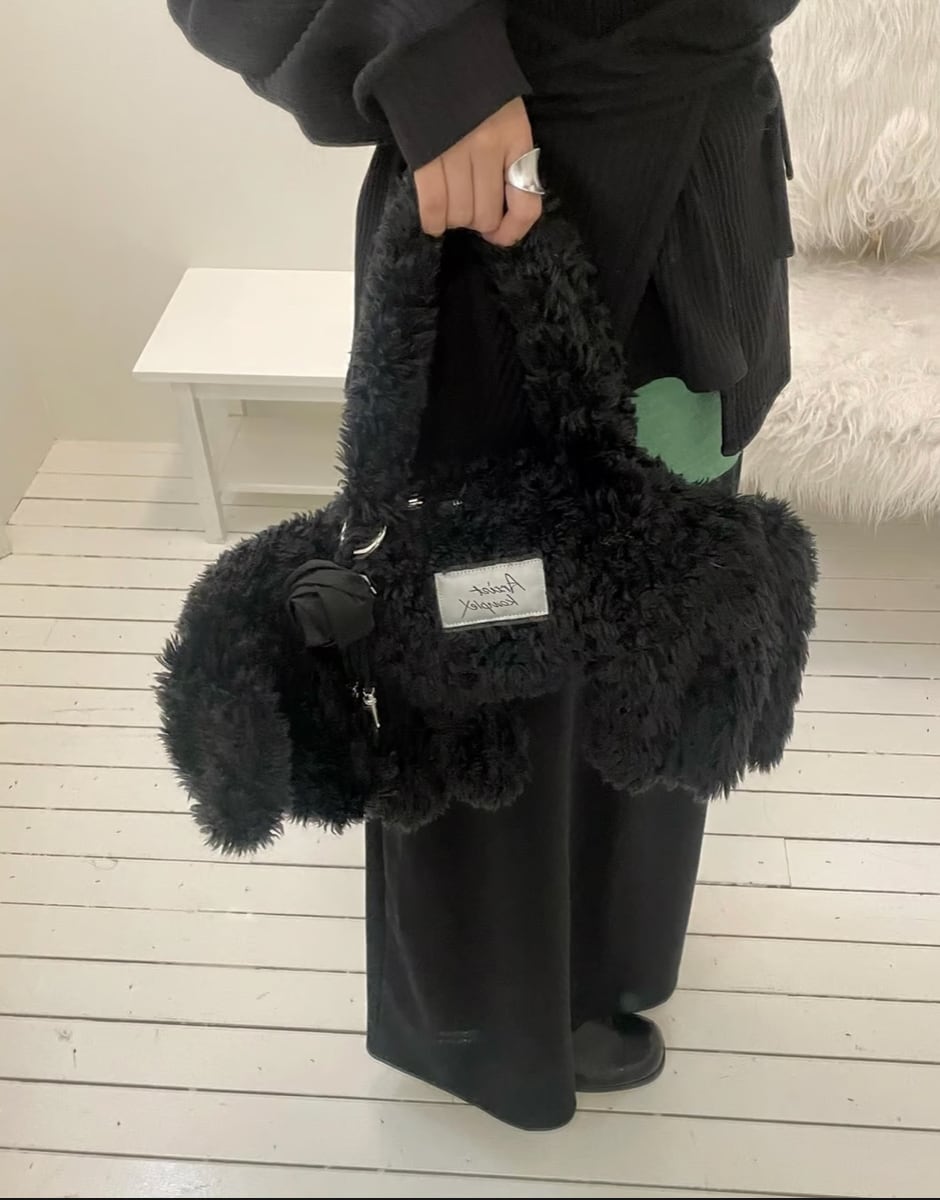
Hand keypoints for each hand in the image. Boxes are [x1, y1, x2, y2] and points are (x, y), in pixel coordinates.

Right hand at [413, 98, 541, 246]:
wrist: (436, 52)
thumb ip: (511, 159)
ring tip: (449, 204)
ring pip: (459, 215)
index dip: (513, 230)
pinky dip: (432, 221)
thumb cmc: (475, 89)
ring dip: (454, 219)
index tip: (501, 235)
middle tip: (468, 208)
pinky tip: (433, 219)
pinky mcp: (425, 156)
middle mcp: (489, 149)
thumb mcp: (507, 117)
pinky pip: (432, 207)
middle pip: (485, 215)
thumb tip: (505, 213)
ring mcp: (455, 153)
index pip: (525, 204)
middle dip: (477, 221)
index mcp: (515, 139)